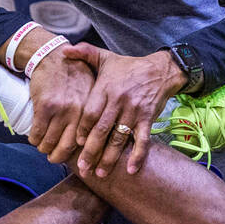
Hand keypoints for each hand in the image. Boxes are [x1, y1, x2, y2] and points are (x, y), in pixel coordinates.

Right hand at [26, 48, 96, 162]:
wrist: (53, 56)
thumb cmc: (75, 73)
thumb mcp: (95, 88)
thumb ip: (97, 109)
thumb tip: (99, 134)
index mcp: (92, 109)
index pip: (88, 140)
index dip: (81, 154)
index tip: (76, 158)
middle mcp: (77, 111)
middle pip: (68, 147)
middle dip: (59, 157)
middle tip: (54, 158)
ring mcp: (60, 110)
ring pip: (50, 143)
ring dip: (44, 149)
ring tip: (43, 149)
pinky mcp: (43, 107)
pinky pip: (37, 133)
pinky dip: (34, 140)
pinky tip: (34, 138)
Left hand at [64, 44, 187, 176]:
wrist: (161, 69)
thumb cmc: (129, 66)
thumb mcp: (106, 56)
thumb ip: (84, 52)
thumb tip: (63, 49)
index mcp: (106, 88)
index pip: (91, 112)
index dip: (83, 129)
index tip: (76, 144)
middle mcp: (119, 101)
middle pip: (103, 129)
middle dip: (92, 151)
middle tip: (83, 168)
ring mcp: (135, 111)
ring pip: (120, 138)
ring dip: (110, 158)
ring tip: (100, 174)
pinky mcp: (148, 119)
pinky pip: (143, 140)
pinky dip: (138, 156)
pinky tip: (130, 170)